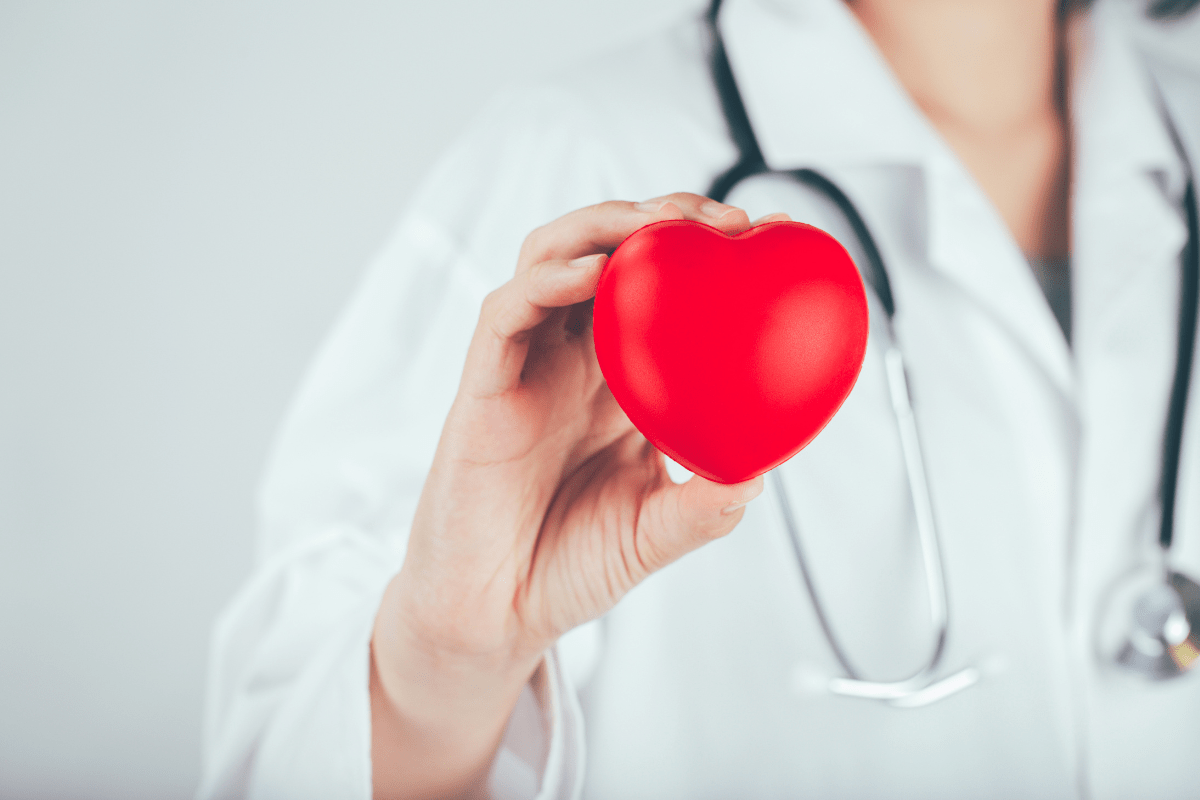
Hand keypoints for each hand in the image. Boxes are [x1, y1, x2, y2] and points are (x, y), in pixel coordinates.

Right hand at [370, 195, 785, 798]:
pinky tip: (591, 273)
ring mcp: (527, 366)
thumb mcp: (655, 531)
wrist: (495, 613)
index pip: (659, 291)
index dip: (706, 253)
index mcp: (617, 383)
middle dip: (663, 218)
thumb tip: (764, 470)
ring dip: (605, 226)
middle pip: (609, 252)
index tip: (770, 236)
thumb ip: (705, 503)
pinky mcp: (483, 384)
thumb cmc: (567, 565)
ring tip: (661, 223)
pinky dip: (546, 283)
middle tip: (725, 221)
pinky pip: (506, 313)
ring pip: (552, 258)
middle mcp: (573, 361)